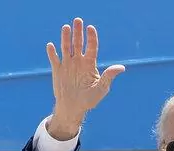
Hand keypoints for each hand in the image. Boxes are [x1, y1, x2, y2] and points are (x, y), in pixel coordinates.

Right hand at [46, 17, 124, 139]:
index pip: (91, 47)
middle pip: (78, 43)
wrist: (74, 108)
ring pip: (66, 47)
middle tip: (78, 20)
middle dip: (78, 32)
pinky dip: (52, 52)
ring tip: (66, 27)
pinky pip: (54, 59)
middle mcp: (79, 61)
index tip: (90, 28)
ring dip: (65, 37)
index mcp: (90, 64)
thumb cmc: (90, 99)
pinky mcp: (57, 70)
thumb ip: (109, 76)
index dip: (91, 37)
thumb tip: (122, 67)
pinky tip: (51, 46)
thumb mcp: (102, 88)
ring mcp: (68, 65)